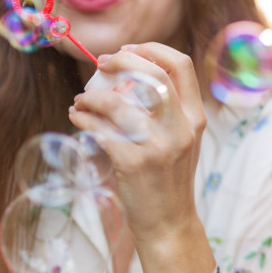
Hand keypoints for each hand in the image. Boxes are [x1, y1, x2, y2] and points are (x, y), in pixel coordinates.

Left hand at [68, 43, 206, 244]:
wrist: (169, 222)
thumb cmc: (168, 179)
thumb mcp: (181, 141)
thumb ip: (167, 112)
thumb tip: (129, 77)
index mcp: (195, 117)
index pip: (182, 65)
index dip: (152, 50)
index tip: (128, 50)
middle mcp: (182, 128)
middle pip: (154, 74)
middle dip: (122, 60)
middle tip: (100, 63)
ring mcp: (159, 146)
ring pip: (120, 102)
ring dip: (93, 95)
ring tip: (81, 100)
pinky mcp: (135, 163)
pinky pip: (101, 131)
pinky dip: (83, 120)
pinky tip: (77, 119)